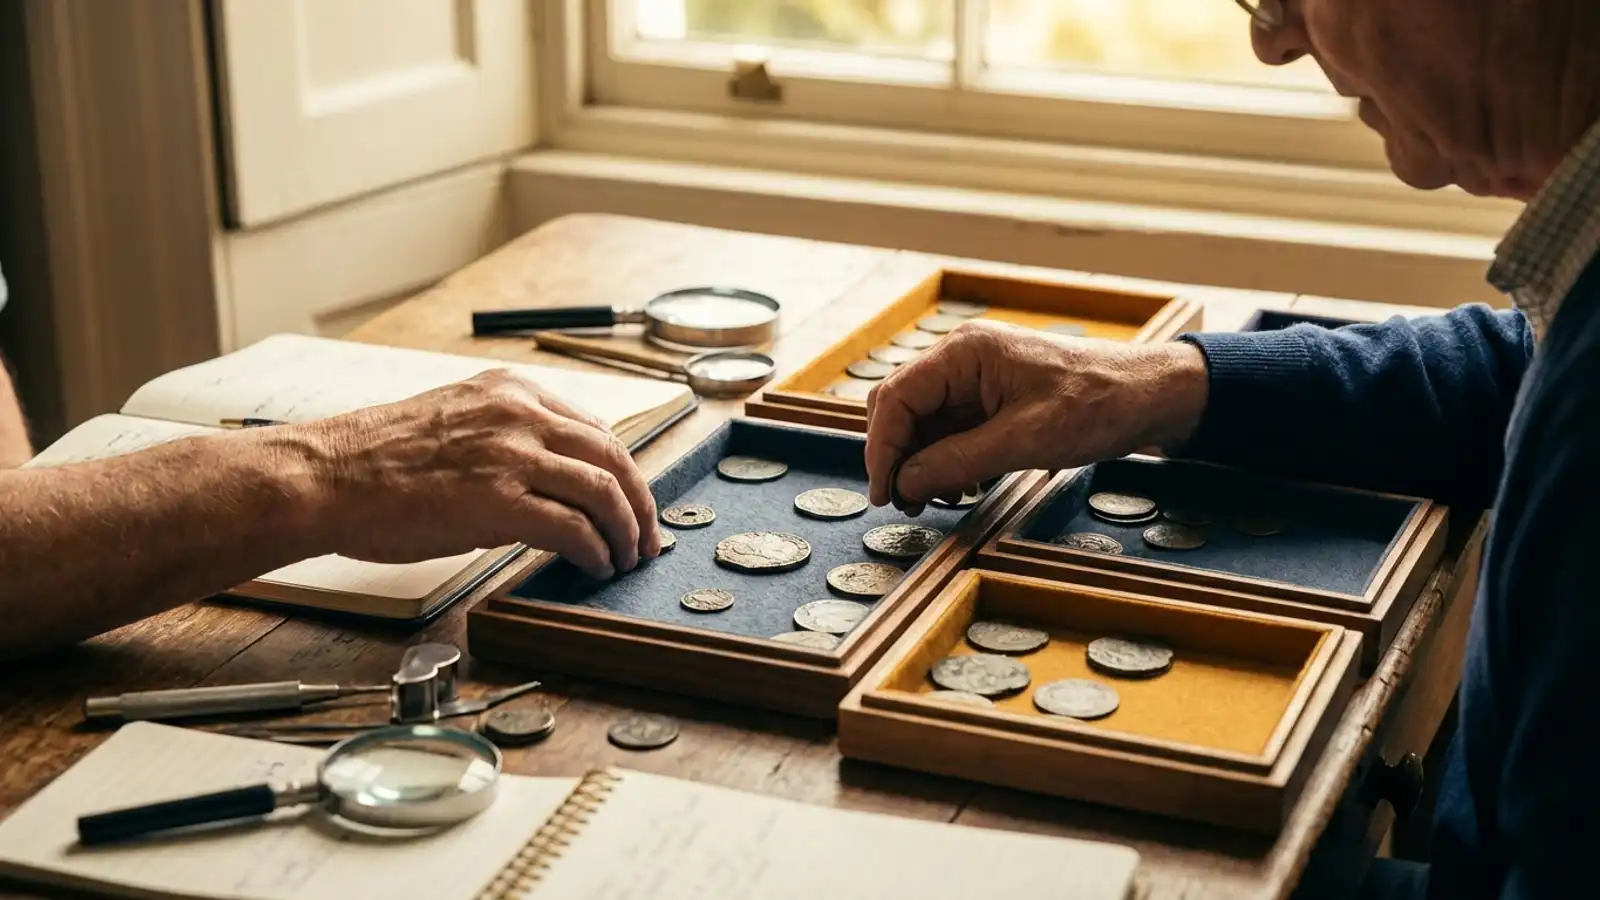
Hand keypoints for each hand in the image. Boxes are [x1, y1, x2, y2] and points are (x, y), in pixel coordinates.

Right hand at [295, 368, 659, 579]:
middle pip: (613, 455)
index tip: (630, 500)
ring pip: (605, 490)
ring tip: (624, 559)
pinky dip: (594, 551)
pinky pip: (573, 527)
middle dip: (640, 502)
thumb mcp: (454, 423)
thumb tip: (546, 481)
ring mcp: (512, 455)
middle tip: (645, 538)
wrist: (326, 477)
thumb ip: (504, 438)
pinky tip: (593, 567)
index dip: (622, 471)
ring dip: (626, 531)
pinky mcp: (499, 500)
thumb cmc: (375, 462)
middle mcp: (520, 414)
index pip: (594, 428)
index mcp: (511, 392)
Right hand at [864, 320, 1208, 509]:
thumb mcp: (1026, 439)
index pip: (895, 397)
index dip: (881, 448)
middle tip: (905, 502)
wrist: (1152, 396)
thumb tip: (907, 482)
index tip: (885, 492)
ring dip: (921, 463)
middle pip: (900, 407)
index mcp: (965, 353)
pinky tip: (963, 487)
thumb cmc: (1099, 404)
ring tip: (935, 500)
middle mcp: (962, 359)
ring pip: (923, 423)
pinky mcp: (992, 399)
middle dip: (897, 456)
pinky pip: (950, 430)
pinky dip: (946, 461)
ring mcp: (977, 379)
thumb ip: (959, 460)